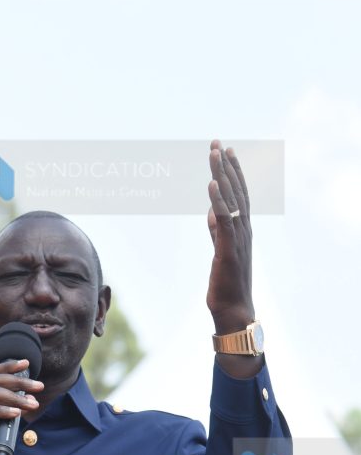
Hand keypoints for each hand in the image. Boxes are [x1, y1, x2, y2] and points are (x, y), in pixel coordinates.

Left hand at [206, 139, 254, 334]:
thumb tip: (211, 213)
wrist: (233, 310)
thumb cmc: (227, 283)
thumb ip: (217, 231)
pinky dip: (219, 202)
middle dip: (226, 167)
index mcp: (242, 230)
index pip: (239, 195)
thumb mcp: (220, 251)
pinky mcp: (229, 250)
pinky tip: (212, 185)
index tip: (225, 152)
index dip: (233, 172)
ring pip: (231, 201)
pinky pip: (224, 221)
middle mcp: (244, 230)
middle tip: (217, 144)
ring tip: (215, 155)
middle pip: (236, 192)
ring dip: (223, 176)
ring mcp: (238, 239)